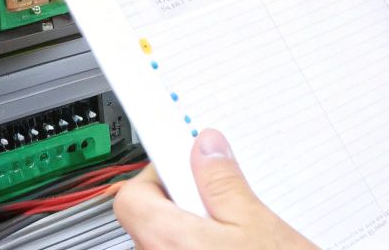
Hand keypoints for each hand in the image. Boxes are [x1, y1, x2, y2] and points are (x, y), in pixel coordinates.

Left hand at [114, 129, 317, 249]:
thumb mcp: (257, 223)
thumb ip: (223, 184)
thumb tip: (205, 149)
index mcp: (166, 240)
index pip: (131, 196)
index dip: (157, 174)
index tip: (183, 162)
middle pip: (151, 221)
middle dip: (185, 203)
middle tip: (223, 198)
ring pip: (171, 243)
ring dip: (197, 231)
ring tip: (238, 232)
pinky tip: (238, 249)